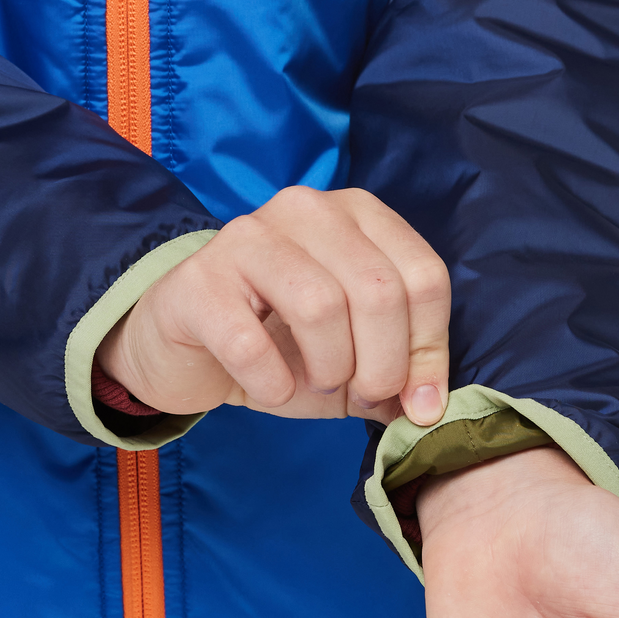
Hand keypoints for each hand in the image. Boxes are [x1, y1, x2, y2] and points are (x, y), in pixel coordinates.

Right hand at [97, 186, 450, 426]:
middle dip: (383, 365)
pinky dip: (272, 383)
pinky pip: (252, 344)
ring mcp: (247, 237)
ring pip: (321, 307)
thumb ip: (397, 374)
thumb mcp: (352, 359)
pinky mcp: (199, 280)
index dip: (430, 349)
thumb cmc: (278, 344)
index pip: (424, 276)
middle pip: (380, 290)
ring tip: (317, 384)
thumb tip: (431, 407)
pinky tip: (272, 389)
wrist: (187, 347)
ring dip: (329, 369)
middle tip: (364, 395)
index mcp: (357, 214)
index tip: (416, 400)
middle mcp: (306, 210)